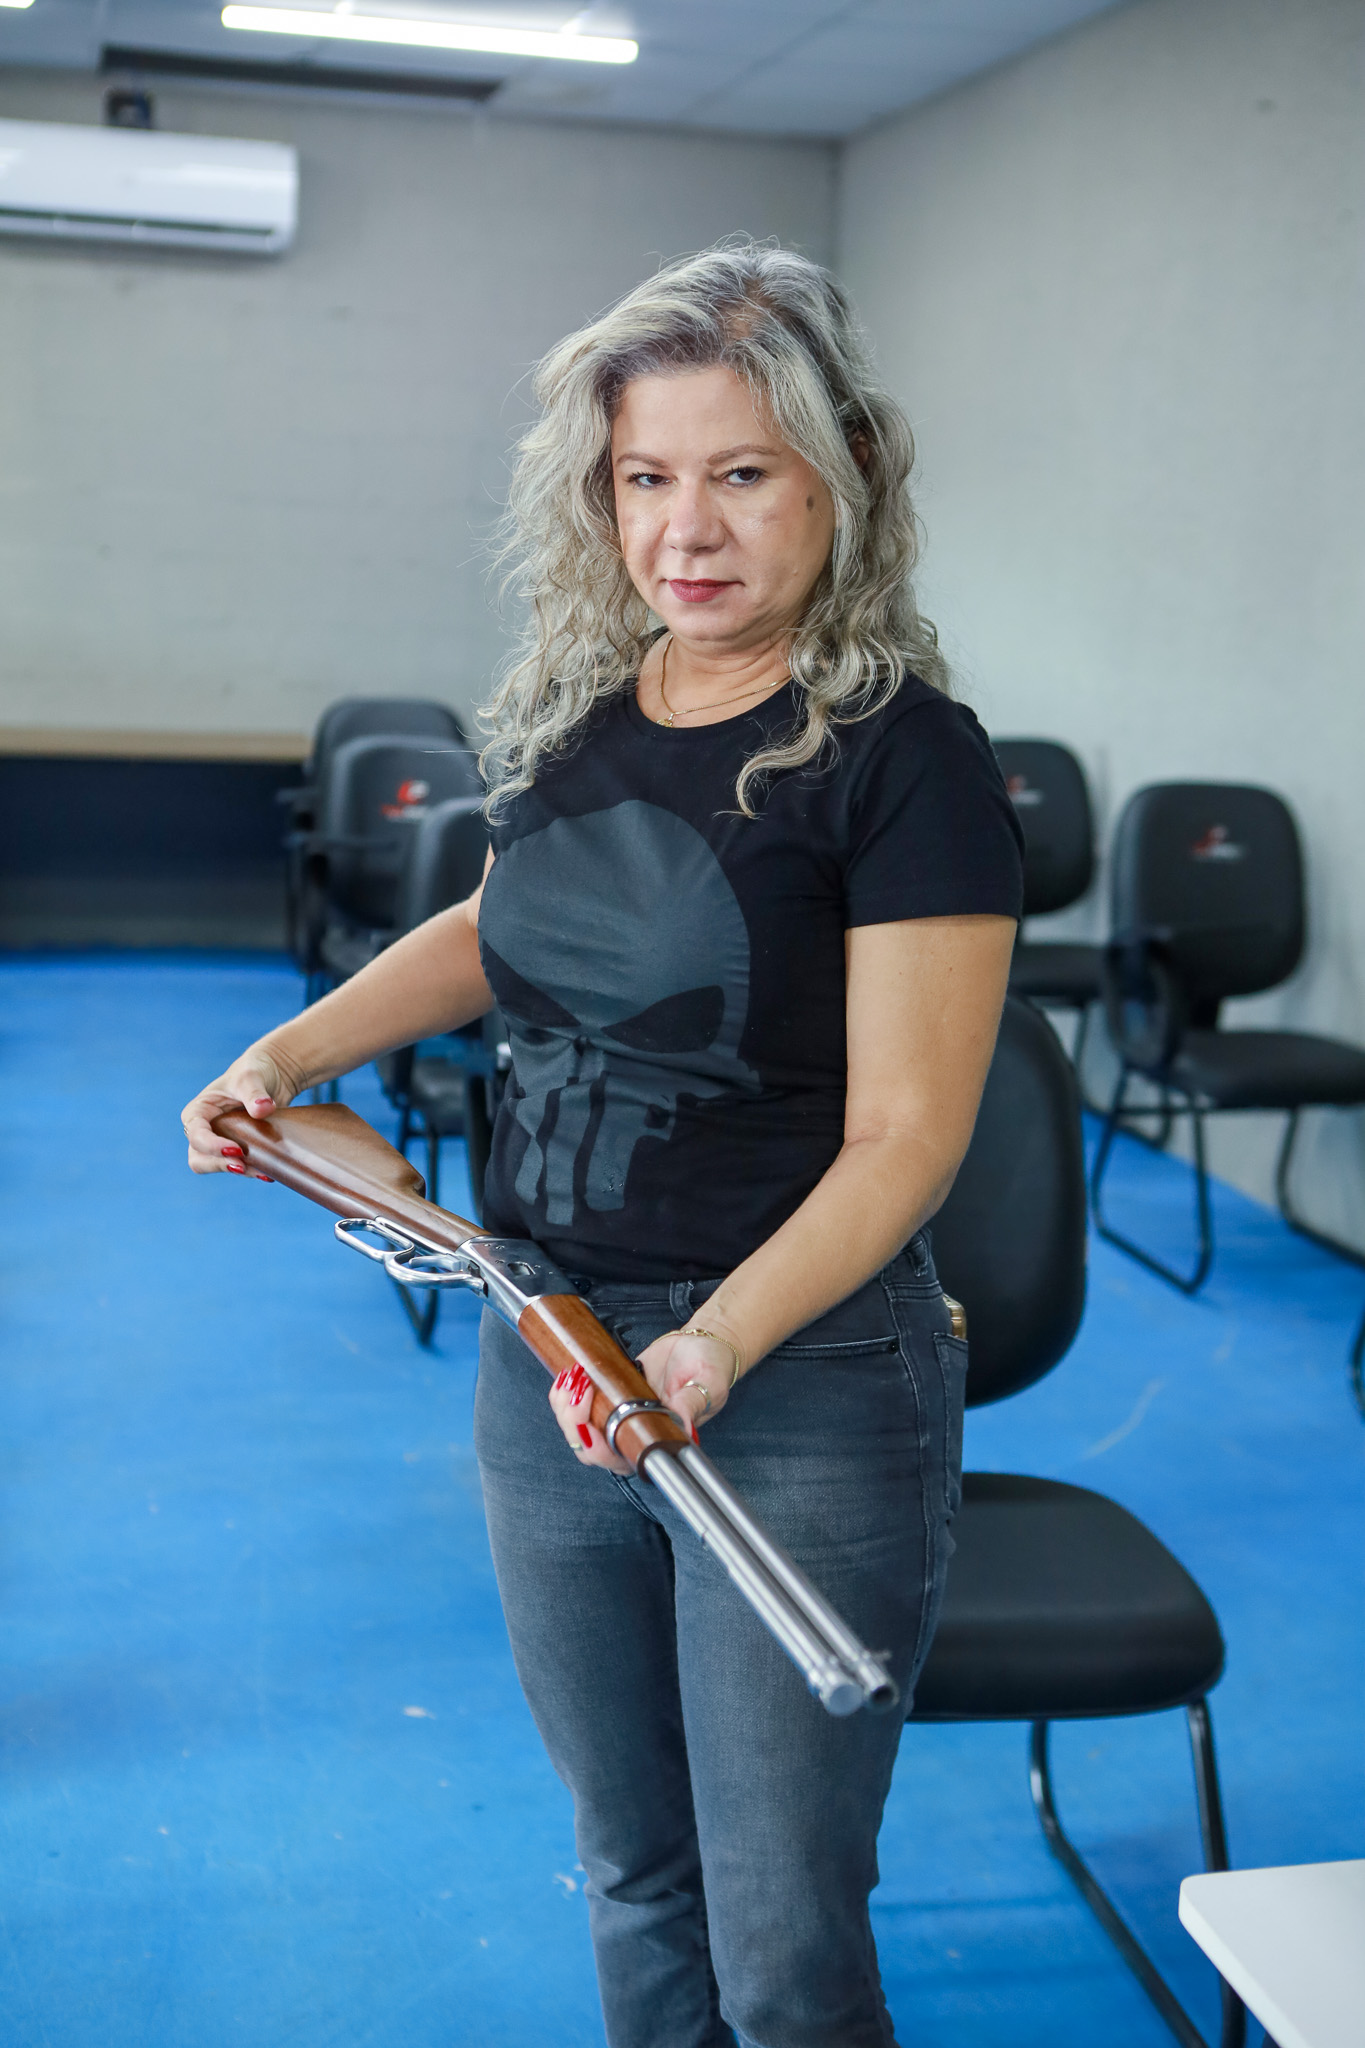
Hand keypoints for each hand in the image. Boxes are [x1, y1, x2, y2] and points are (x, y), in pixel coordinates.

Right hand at [180, 1045, 300, 1179]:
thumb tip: (263, 1109)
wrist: (273, 1075)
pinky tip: (270, 1173)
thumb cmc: (254, 1071)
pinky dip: (252, 1171)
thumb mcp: (251, 1076)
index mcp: (199, 1112)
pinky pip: (240, 1166)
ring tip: (263, 1172)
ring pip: (217, 1166)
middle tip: (243, 1166)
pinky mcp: (238, 1149)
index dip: (212, 1146)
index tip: (236, 1150)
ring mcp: (220, 1142)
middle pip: (198, 1158)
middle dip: (218, 1165)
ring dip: (239, 1171)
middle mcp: (205, 1130)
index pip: (196, 1134)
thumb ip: (255, 1092)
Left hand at [547, 1329, 741, 1472]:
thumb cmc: (711, 1369)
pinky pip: (578, 1405)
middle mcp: (634, 1435)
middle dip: (573, 1422)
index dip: (598, 1448)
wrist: (701, 1344)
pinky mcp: (608, 1396)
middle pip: (590, 1448)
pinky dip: (566, 1393)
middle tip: (579, 1389)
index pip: (620, 1460)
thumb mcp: (708, 1385)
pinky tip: (570, 1374)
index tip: (590, 1422)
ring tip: (573, 1377)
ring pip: (578, 1429)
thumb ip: (692, 1405)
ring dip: (565, 1407)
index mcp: (658, 1441)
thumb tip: (682, 1425)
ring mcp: (618, 1417)